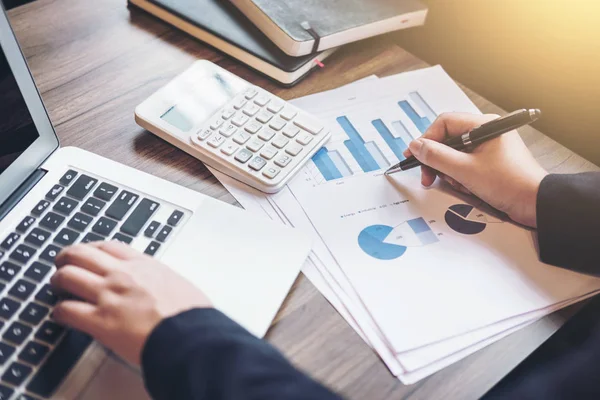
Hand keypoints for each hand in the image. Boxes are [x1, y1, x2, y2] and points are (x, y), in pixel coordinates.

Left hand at [51, 241, 211, 365]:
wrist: (190, 335)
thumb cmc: (191, 313)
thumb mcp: (176, 282)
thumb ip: (158, 279)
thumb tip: (156, 285)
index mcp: (143, 264)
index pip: (107, 246)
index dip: (91, 248)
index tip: (87, 253)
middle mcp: (122, 275)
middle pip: (80, 254)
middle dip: (66, 258)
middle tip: (63, 265)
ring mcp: (109, 296)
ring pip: (67, 276)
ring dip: (58, 281)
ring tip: (57, 288)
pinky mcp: (100, 321)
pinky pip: (66, 310)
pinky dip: (59, 312)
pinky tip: (61, 315)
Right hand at [404, 112, 547, 227]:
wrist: (535, 204)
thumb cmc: (510, 183)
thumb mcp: (465, 170)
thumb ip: (436, 156)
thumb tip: (416, 146)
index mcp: (484, 125)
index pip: (444, 123)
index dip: (426, 139)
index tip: (414, 155)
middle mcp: (486, 133)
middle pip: (448, 140)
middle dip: (436, 160)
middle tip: (427, 175)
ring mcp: (488, 148)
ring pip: (454, 155)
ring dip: (449, 171)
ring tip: (457, 184)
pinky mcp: (489, 163)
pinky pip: (464, 165)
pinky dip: (460, 177)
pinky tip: (467, 187)